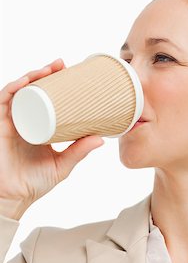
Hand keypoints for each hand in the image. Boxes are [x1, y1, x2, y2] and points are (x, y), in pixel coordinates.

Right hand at [0, 58, 104, 214]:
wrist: (15, 197)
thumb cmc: (35, 182)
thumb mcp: (63, 164)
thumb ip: (79, 152)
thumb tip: (101, 139)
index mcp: (38, 126)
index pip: (45, 98)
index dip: (54, 83)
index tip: (70, 72)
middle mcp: (24, 120)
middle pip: (32, 90)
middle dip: (45, 74)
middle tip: (61, 65)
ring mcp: (11, 121)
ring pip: (19, 91)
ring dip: (31, 76)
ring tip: (48, 69)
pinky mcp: (1, 126)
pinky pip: (4, 103)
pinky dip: (13, 89)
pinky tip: (25, 82)